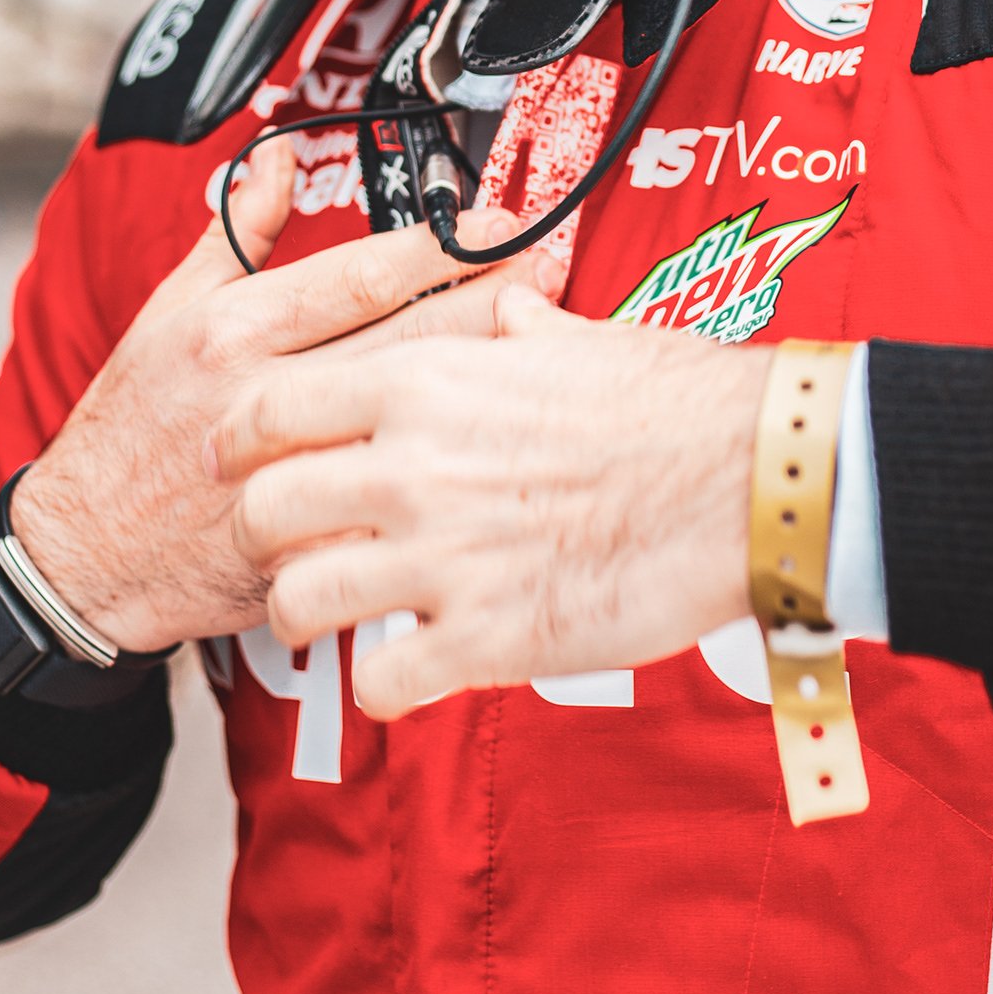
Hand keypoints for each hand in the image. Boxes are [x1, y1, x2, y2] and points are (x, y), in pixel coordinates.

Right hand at [11, 138, 563, 652]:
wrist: (83, 554)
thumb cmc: (131, 425)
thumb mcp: (165, 312)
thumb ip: (233, 235)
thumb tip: (275, 158)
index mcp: (237, 330)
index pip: (363, 274)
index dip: (443, 245)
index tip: (504, 221)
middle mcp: (267, 394)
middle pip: (411, 338)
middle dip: (495, 299)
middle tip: (560, 266)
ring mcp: (291, 472)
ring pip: (415, 417)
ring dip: (486, 382)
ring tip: (552, 348)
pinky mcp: (307, 541)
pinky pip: (390, 506)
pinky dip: (446, 480)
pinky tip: (502, 459)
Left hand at [210, 288, 767, 715]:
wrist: (749, 473)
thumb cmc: (674, 402)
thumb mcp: (577, 337)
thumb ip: (514, 329)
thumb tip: (506, 308)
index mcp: (424, 381)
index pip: (272, 411)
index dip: (244, 444)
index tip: (248, 464)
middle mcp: (412, 467)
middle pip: (263, 511)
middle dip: (264, 538)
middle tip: (294, 548)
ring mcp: (443, 557)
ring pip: (300, 604)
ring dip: (310, 617)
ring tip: (338, 618)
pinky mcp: (486, 638)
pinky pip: (381, 682)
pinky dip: (385, 685)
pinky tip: (409, 669)